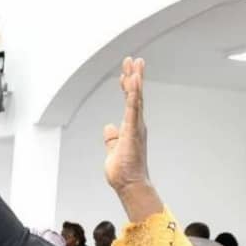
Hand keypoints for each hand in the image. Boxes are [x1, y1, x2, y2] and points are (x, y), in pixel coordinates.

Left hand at [103, 58, 152, 197]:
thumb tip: (108, 127)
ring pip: (136, 99)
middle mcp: (136, 125)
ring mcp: (136, 127)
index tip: (126, 73)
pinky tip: (133, 81)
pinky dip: (132, 95)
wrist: (130, 185)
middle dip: (134, 76)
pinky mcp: (133, 132)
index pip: (129, 103)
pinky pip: (133, 109)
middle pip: (135, 96)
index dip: (127, 87)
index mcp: (131, 128)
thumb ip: (112, 138)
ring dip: (135, 81)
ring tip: (135, 64)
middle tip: (133, 60)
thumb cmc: (123, 172)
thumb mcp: (113, 150)